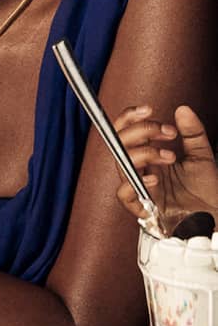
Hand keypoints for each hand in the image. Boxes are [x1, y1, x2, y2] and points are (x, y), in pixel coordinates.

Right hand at [112, 104, 217, 221]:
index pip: (125, 130)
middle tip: (168, 132)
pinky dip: (136, 183)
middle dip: (141, 131)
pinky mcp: (141, 206)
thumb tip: (183, 109)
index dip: (130, 117)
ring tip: (170, 156)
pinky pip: (124, 193)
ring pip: (122, 163)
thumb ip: (193, 133)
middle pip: (118, 142)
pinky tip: (154, 178)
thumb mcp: (202, 156)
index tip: (148, 110)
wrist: (214, 216)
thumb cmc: (205, 190)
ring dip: (145, 153)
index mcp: (148, 153)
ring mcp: (138, 185)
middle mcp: (139, 167)